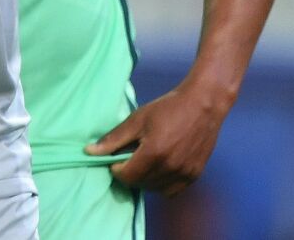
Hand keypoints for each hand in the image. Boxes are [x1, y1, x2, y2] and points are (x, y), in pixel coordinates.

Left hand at [85, 81, 231, 196]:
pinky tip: (162, 167)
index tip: (120, 155)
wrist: (205, 103)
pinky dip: (162, 184)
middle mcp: (169, 167)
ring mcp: (184, 173)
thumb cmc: (169, 107)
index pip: (125, 175)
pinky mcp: (194, 175)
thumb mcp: (139, 118)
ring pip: (154, 189)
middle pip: (138, 183)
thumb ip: (114, 138)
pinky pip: (171, 191)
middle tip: (135, 155)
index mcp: (153, 153)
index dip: (117, 166)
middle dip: (131, 172)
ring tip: (149, 159)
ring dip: (146, 179)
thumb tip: (89, 152)